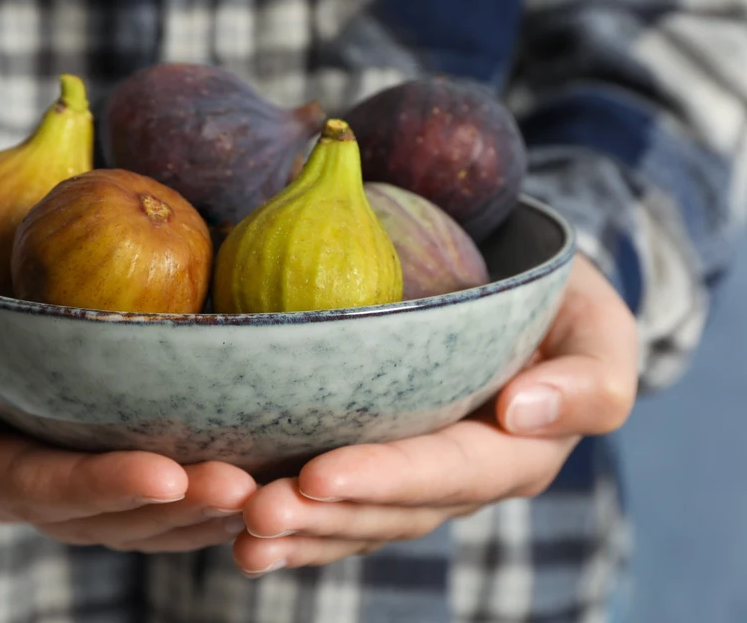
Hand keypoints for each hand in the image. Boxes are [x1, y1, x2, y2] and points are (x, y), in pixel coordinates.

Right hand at [0, 252, 254, 551]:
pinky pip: (157, 493)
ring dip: (203, 511)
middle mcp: (25, 488)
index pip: (40, 488)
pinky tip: (260, 480)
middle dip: (175, 507)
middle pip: (106, 515)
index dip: (103, 486)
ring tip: (267, 493)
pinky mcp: (103, 457)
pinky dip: (204, 495)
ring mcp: (68, 479)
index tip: (167, 472)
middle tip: (242, 488)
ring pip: (141, 518)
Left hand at [232, 254, 638, 574]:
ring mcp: (412, 483)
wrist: (524, 305)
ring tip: (240, 531)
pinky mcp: (374, 470)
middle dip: (323, 518)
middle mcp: (457, 482)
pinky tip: (237, 531)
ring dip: (297, 533)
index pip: (447, 473)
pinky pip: (334, 508)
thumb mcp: (600, 333)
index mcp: (512, 455)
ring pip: (354, 521)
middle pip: (388, 511)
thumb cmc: (564, 311)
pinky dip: (292, 525)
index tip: (321, 475)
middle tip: (258, 512)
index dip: (386, 479)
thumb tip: (523, 414)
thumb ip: (588, 381)